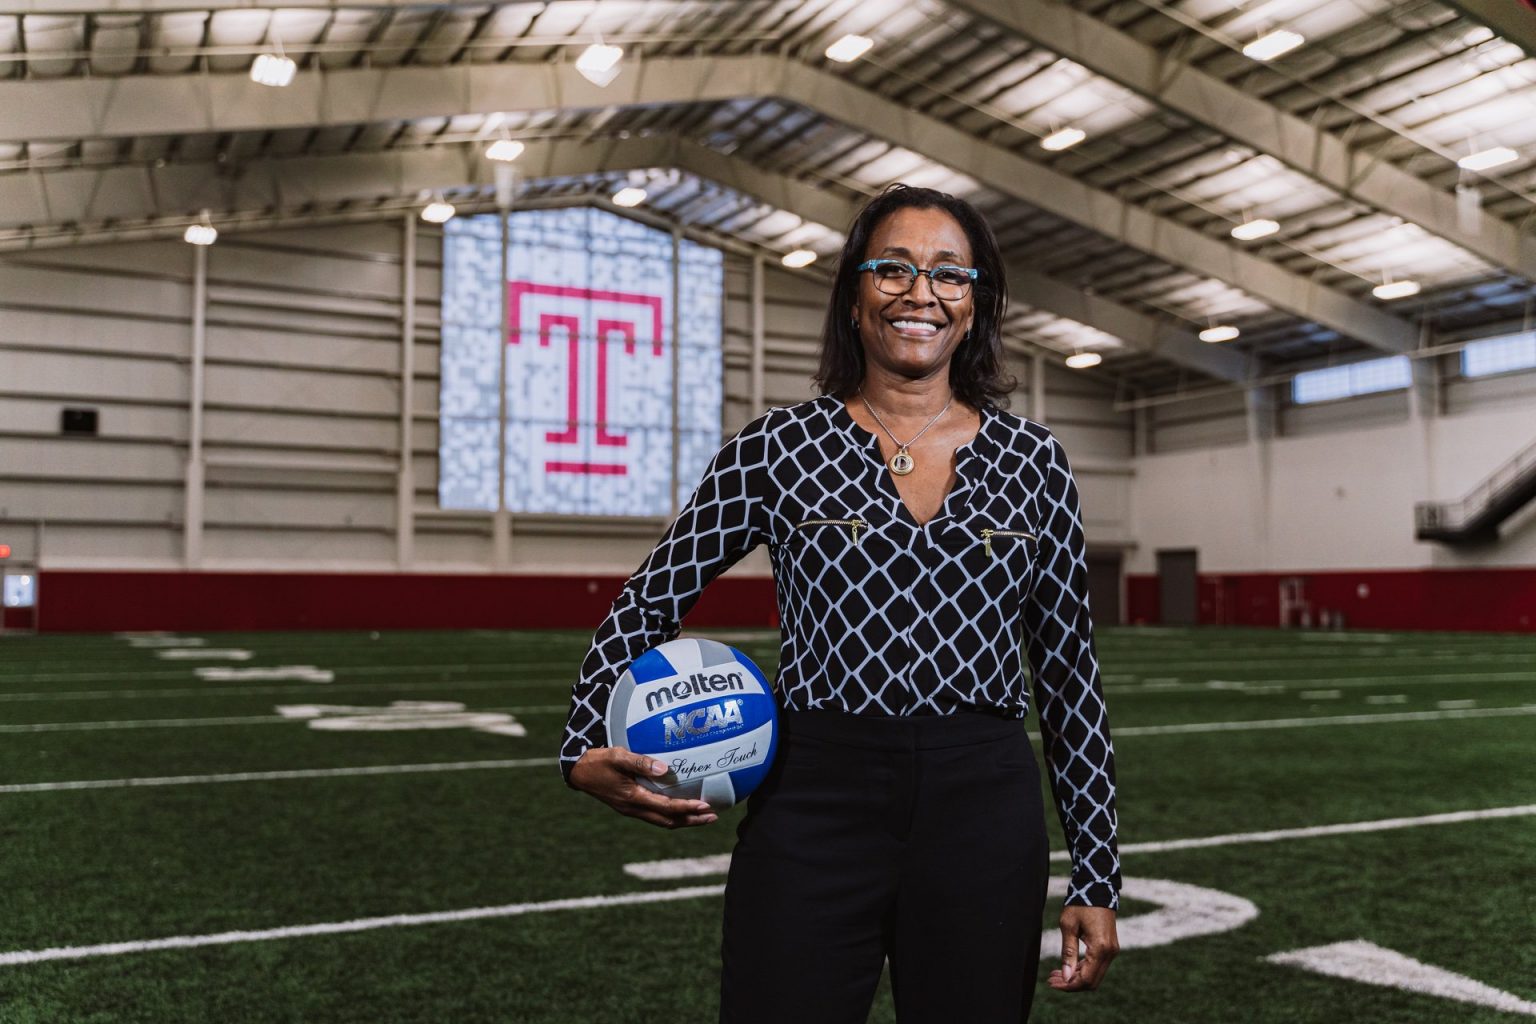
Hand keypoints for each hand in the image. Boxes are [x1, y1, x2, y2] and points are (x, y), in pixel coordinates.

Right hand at [569, 747, 718, 828]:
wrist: (579, 772)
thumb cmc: (598, 761)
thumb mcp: (617, 757)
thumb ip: (640, 761)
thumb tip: (665, 769)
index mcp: (633, 799)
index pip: (666, 808)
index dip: (687, 808)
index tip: (706, 806)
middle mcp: (634, 809)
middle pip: (669, 822)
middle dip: (692, 821)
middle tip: (713, 816)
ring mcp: (632, 810)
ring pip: (663, 821)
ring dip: (684, 820)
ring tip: (703, 815)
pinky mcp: (630, 806)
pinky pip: (656, 815)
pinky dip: (672, 814)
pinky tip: (681, 806)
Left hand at [1048, 906, 1118, 991]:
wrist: (1097, 888)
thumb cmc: (1080, 904)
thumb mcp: (1069, 926)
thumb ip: (1068, 952)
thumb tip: (1065, 976)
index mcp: (1101, 948)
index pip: (1085, 978)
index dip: (1068, 985)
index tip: (1052, 982)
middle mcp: (1110, 952)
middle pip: (1091, 981)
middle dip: (1071, 983)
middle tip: (1051, 980)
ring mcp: (1112, 951)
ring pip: (1095, 975)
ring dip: (1076, 977)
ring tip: (1056, 974)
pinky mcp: (1110, 948)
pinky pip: (1097, 966)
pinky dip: (1083, 969)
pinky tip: (1068, 967)